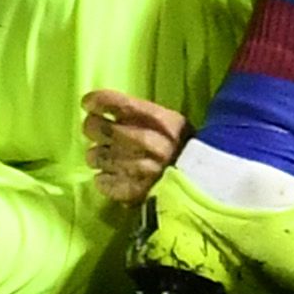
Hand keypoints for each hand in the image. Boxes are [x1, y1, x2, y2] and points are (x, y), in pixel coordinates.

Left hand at [82, 88, 188, 204]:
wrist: (206, 189)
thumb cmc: (185, 152)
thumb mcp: (173, 125)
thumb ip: (144, 115)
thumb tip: (108, 108)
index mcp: (162, 121)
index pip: (120, 103)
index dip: (97, 101)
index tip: (87, 103)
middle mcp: (148, 142)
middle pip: (101, 128)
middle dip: (92, 128)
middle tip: (95, 131)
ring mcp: (139, 169)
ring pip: (96, 156)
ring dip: (97, 156)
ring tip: (105, 158)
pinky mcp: (132, 192)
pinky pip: (102, 182)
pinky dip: (103, 179)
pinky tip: (112, 177)